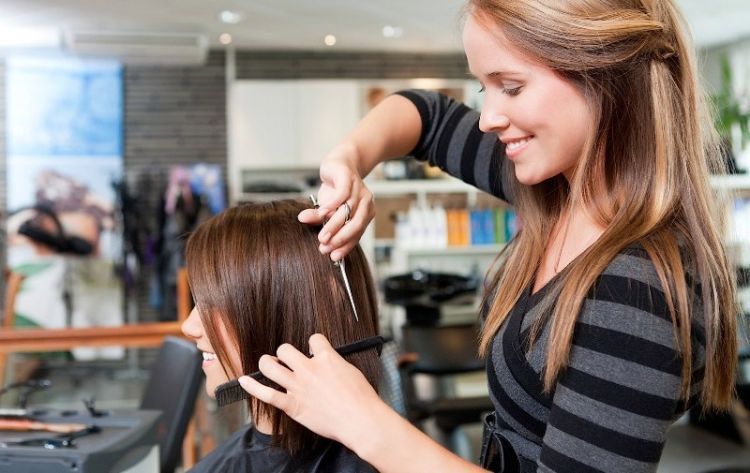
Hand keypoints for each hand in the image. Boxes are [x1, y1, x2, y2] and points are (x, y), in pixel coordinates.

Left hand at [238, 334, 385, 449]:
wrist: (360, 420)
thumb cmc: (361, 398)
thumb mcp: (351, 371)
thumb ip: (335, 364)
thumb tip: (328, 363)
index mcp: (326, 358)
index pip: (313, 339)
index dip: (312, 343)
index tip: (313, 350)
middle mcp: (309, 369)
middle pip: (285, 349)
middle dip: (285, 352)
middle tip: (287, 360)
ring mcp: (298, 386)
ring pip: (271, 366)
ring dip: (267, 363)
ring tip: (268, 364)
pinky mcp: (292, 405)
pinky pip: (266, 394)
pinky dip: (252, 387)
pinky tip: (242, 381)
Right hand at [298, 143, 374, 260]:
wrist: (339, 163)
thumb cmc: (335, 190)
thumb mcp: (325, 208)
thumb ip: (318, 217)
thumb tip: (302, 221)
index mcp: (365, 213)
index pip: (357, 234)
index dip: (345, 246)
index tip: (333, 257)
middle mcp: (366, 203)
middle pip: (355, 225)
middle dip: (340, 239)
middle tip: (324, 247)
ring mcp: (359, 190)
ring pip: (348, 212)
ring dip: (334, 226)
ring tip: (322, 236)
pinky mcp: (349, 178)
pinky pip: (342, 195)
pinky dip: (331, 206)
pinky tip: (321, 213)